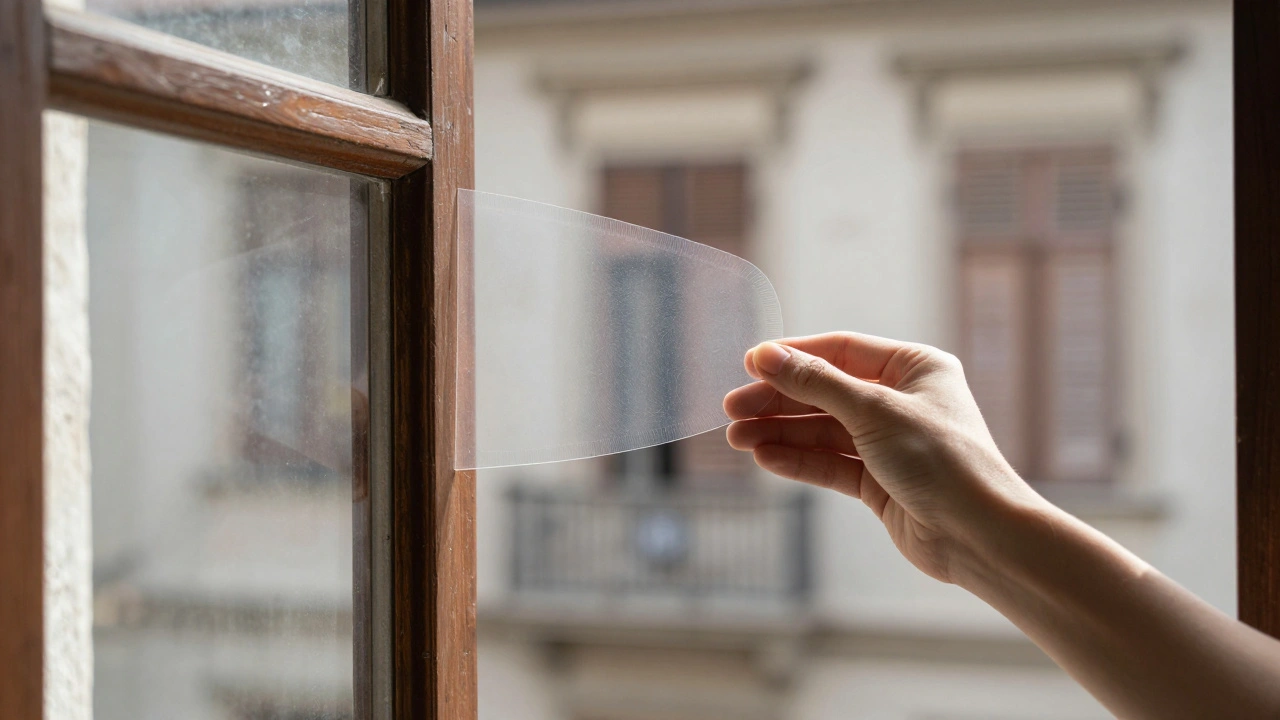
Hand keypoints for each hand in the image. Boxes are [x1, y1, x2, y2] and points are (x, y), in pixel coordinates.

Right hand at [724, 332, 1044, 583]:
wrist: (980, 535)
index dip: (793, 357)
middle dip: (778, 401)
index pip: (840, 351)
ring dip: (780, 433)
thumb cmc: (944, 461)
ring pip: (823, 431)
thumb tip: (766, 356)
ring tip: (737, 438)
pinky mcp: (880, 482)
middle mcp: (902, 401)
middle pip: (825, 392)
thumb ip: (816, 383)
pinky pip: (830, 464)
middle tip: (732, 408)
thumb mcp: (873, 411)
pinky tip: (765, 458)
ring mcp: (890, 443)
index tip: (749, 364)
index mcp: (914, 368)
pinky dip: (798, 461)